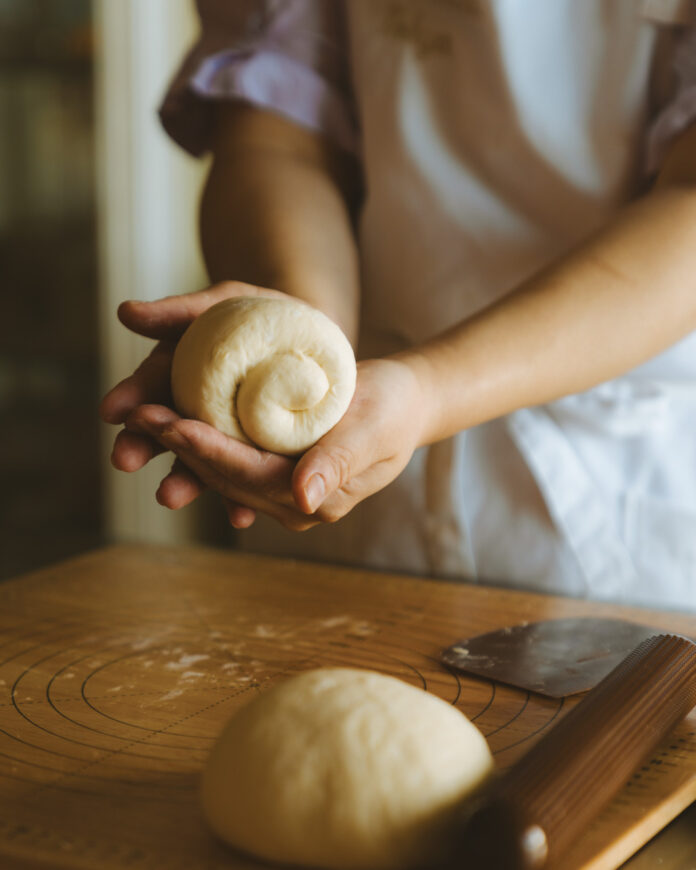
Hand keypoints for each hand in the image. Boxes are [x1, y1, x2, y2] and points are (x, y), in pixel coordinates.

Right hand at [99, 281, 290, 512]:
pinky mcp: (254, 458)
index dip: (130, 397)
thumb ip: (177, 311)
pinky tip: (239, 516)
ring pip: (200, 465)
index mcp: (178, 375)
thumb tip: (125, 313)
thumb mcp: (223, 303)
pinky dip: (239, 500)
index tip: (110, 409)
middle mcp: (193, 411)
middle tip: (123, 458)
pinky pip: (245, 482)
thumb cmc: (261, 315)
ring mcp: (222, 438)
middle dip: (143, 446)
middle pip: (165, 432)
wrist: (312, 340)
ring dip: (186, 482)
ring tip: (169, 496)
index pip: (148, 387)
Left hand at [122, 357, 429, 529]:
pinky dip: (202, 439)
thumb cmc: (392, 410)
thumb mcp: (371, 430)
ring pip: (221, 470)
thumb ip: (339, 464)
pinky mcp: (277, 473)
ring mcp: (284, 491)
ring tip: (143, 414)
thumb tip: (305, 500)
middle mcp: (294, 503)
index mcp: (315, 499)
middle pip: (226, 476)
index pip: (249, 476)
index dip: (207, 451)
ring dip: (182, 444)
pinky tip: (173, 419)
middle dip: (181, 447)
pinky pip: (231, 459)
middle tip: (136, 413)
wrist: (403, 403)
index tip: (170, 423)